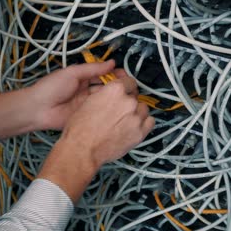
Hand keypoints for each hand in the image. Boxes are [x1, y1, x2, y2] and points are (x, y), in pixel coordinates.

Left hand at [0, 61, 119, 139]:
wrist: (37, 109)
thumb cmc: (50, 88)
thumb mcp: (72, 73)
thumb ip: (92, 69)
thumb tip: (111, 63)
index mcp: (83, 79)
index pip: (104, 75)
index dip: (116, 75)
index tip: (126, 76)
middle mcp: (86, 92)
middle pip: (107, 88)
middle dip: (119, 88)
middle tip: (130, 88)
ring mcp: (87, 105)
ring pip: (106, 101)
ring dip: (115, 100)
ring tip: (126, 98)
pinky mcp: (86, 118)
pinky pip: (99, 115)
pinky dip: (108, 112)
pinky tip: (117, 110)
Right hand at [38, 74, 153, 203]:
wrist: (82, 149)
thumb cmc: (80, 128)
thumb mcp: (89, 101)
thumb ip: (105, 94)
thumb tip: (112, 92)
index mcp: (115, 90)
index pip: (129, 81)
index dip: (125, 87)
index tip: (125, 90)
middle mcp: (128, 102)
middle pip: (136, 96)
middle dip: (128, 101)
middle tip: (119, 110)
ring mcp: (135, 118)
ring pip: (143, 109)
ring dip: (136, 112)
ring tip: (125, 120)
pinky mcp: (139, 133)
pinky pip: (150, 122)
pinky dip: (144, 123)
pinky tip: (134, 126)